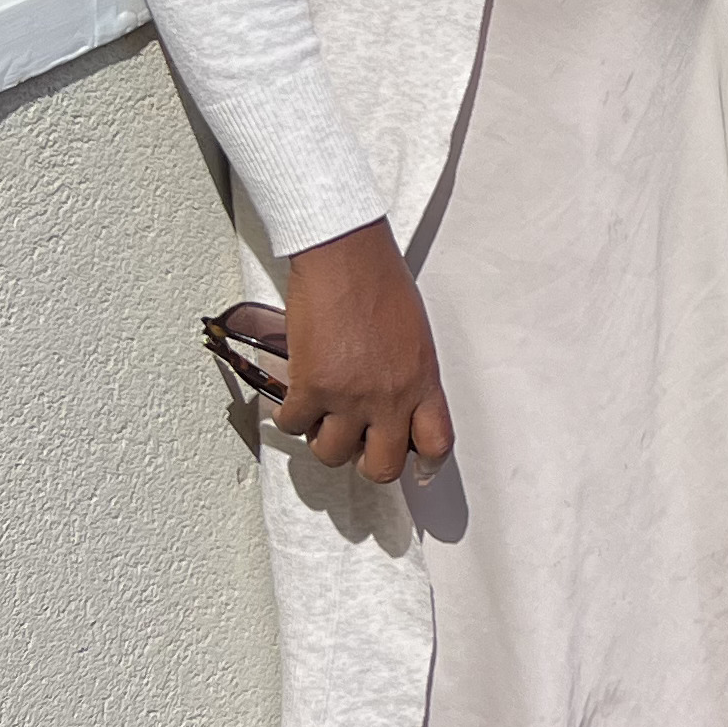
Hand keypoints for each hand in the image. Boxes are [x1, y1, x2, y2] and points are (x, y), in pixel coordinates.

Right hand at [276, 219, 452, 480]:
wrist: (346, 256)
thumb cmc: (381, 282)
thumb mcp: (414, 335)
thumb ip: (409, 375)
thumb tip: (396, 402)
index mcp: (423, 381)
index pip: (437, 443)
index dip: (425, 465)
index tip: (416, 469)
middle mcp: (391, 397)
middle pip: (383, 467)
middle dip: (367, 463)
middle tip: (356, 446)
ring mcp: (351, 397)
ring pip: (332, 453)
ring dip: (323, 439)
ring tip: (321, 417)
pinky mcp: (313, 387)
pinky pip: (295, 426)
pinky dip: (290, 417)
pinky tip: (293, 400)